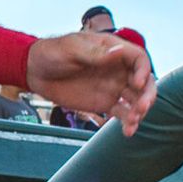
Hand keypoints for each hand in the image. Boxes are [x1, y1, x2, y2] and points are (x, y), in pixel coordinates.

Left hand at [27, 32, 156, 135]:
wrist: (35, 72)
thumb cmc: (52, 53)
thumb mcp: (71, 50)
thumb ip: (94, 54)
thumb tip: (118, 52)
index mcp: (112, 50)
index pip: (139, 59)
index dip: (143, 71)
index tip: (137, 83)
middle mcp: (117, 69)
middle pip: (144, 81)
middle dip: (147, 95)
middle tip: (142, 108)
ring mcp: (112, 87)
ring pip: (136, 99)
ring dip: (140, 111)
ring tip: (133, 122)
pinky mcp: (104, 103)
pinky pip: (122, 113)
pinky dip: (128, 122)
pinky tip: (128, 131)